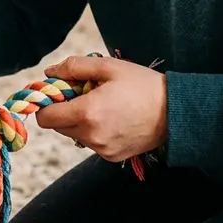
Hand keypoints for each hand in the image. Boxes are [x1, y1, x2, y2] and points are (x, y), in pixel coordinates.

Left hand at [33, 54, 167, 162]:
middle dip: (63, 109)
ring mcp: (102, 149)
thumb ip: (73, 67)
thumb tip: (49, 73)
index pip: (45, 117)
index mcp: (86, 114)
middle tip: (83, 93)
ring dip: (79, 120)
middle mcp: (91, 136)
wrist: (177, 112)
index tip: (59, 90)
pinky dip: (93, 130)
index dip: (47, 102)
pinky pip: (91, 142)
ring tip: (102, 104)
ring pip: (73, 134)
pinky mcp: (112, 156)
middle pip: (57, 126)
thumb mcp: (108, 66)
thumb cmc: (143, 85)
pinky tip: (112, 117)